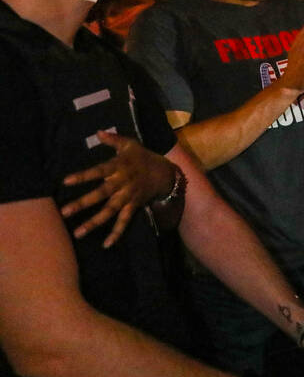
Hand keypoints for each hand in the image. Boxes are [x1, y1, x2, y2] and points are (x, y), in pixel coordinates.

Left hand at [60, 131, 176, 246]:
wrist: (166, 172)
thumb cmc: (143, 157)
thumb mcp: (130, 145)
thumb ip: (114, 139)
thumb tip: (98, 131)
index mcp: (119, 166)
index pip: (98, 171)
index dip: (83, 176)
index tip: (66, 181)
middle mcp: (123, 183)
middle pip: (101, 194)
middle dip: (83, 203)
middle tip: (65, 212)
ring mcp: (128, 196)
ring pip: (110, 211)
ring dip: (94, 222)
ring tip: (78, 233)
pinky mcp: (134, 206)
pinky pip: (125, 221)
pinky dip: (117, 233)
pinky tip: (105, 244)